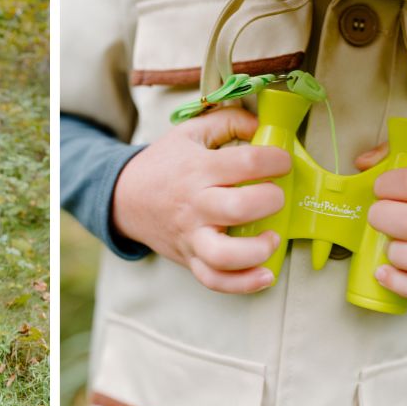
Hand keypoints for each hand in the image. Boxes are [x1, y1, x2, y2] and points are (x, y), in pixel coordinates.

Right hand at [112, 107, 290, 292]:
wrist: (125, 198)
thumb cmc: (165, 165)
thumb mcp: (191, 132)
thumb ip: (229, 121)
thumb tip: (264, 127)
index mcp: (197, 169)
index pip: (247, 163)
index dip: (276, 160)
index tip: (281, 161)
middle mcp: (195, 205)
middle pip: (239, 207)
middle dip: (271, 200)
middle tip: (275, 195)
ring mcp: (191, 236)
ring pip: (225, 255)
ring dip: (258, 249)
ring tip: (272, 238)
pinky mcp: (190, 259)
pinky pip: (215, 280)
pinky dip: (243, 284)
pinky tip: (265, 274)